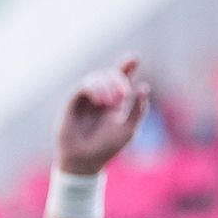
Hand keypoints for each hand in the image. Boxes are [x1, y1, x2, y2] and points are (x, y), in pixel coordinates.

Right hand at [54, 58, 150, 175]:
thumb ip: (138, 110)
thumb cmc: (107, 147)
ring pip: (96, 78)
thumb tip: (144, 86)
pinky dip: (95, 89)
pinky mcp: (73, 101)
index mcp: (115, 102)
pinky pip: (84, 86)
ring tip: (114, 100)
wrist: (85, 160)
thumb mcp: (128, 129)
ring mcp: (86, 98)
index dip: (126, 66)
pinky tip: (102, 101)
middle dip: (118, 78)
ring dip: (107, 84)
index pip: (121, 79)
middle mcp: (101, 97)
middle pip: (109, 75)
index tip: (134, 58)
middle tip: (124, 94)